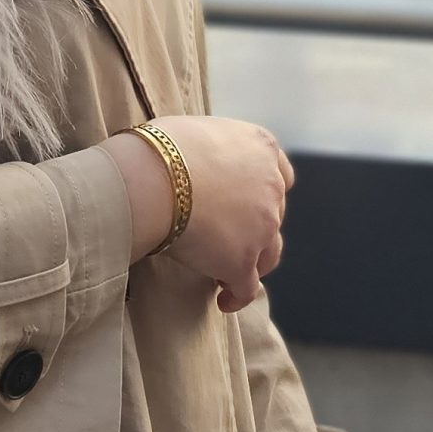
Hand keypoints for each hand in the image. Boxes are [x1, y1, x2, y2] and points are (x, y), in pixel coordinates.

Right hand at [102, 114, 293, 312]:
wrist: (152, 179)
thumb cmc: (159, 150)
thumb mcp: (199, 130)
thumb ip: (215, 147)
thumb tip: (199, 159)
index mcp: (261, 149)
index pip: (281, 175)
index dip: (265, 193)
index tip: (248, 203)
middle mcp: (271, 186)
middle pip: (273, 216)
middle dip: (255, 228)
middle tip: (228, 237)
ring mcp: (262, 227)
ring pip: (269, 254)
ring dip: (253, 263)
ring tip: (229, 273)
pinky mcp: (242, 261)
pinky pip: (247, 287)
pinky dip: (237, 295)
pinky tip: (224, 301)